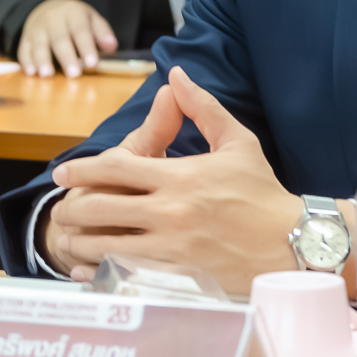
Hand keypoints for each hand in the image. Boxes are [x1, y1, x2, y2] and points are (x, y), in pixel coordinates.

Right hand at [18, 0, 116, 77]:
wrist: (46, 5)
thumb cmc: (74, 18)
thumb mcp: (91, 18)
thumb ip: (102, 32)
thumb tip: (112, 46)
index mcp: (73, 13)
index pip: (80, 30)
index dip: (86, 47)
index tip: (93, 64)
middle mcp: (53, 19)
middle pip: (59, 38)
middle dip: (66, 57)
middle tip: (74, 74)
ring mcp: (36, 29)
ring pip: (38, 44)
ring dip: (42, 60)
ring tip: (47, 75)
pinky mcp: (25, 38)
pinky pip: (23, 49)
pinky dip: (26, 61)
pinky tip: (31, 72)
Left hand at [42, 66, 300, 294]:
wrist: (295, 244)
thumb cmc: (264, 193)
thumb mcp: (237, 142)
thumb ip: (202, 107)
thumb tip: (176, 76)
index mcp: (180, 177)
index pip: (116, 168)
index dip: (82, 168)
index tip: (62, 171)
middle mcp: (171, 213)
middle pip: (103, 209)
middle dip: (73, 208)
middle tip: (61, 210)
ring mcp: (173, 250)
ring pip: (108, 246)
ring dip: (81, 242)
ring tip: (69, 238)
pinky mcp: (179, 280)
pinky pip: (126, 278)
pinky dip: (100, 274)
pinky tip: (88, 271)